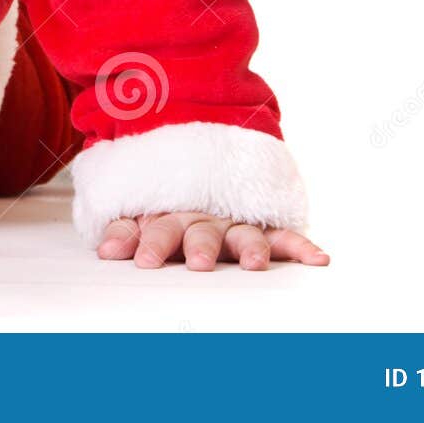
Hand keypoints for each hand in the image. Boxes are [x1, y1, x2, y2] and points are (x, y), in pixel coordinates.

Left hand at [97, 211, 328, 271]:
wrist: (202, 159)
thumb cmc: (169, 204)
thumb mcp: (143, 214)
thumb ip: (125, 231)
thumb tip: (105, 253)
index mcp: (173, 214)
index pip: (160, 227)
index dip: (150, 242)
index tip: (141, 260)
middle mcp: (207, 217)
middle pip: (202, 230)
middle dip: (201, 246)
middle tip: (199, 262)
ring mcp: (237, 222)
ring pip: (244, 233)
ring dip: (251, 248)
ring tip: (254, 264)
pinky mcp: (264, 227)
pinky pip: (285, 236)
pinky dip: (302, 246)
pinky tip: (318, 259)